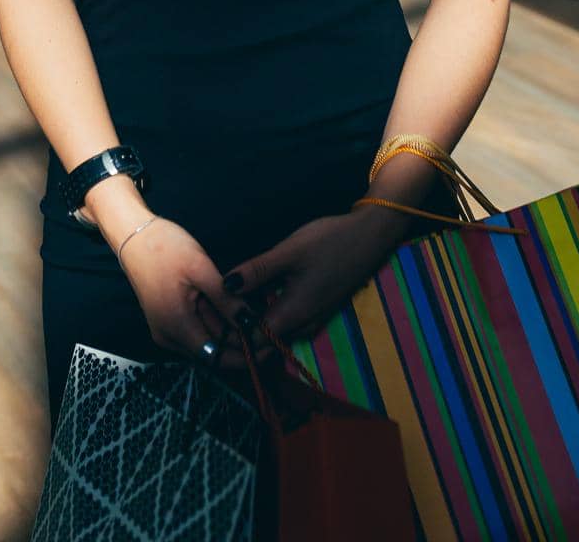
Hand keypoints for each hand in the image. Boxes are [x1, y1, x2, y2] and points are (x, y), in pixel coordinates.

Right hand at [117, 215, 276, 372]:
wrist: (133, 234)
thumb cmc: (165, 247)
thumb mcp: (201, 269)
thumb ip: (226, 299)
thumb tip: (252, 322)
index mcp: (177, 327)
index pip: (216, 358)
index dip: (244, 357)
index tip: (270, 349)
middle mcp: (169, 337)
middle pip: (212, 352)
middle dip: (241, 344)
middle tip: (269, 331)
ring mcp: (166, 329)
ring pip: (206, 340)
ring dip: (230, 334)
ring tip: (258, 320)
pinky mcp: (168, 318)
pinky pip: (197, 329)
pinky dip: (217, 324)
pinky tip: (235, 311)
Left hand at [220, 209, 397, 345]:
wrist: (369, 236)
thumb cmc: (329, 242)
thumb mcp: (289, 252)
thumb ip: (258, 271)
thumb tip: (224, 286)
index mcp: (293, 315)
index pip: (254, 342)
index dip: (230, 335)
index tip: (208, 318)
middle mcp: (302, 324)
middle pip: (263, 339)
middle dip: (237, 329)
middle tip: (211, 307)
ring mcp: (311, 317)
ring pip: (274, 329)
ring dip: (252, 319)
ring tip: (226, 298)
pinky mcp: (316, 306)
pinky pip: (285, 318)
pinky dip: (267, 310)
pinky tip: (255, 289)